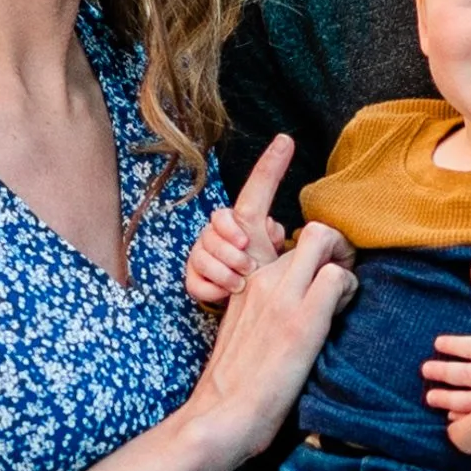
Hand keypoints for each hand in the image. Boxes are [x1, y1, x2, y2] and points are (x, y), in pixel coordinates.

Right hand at [184, 218, 355, 463]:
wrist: (223, 413)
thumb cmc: (236, 384)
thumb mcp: (242, 330)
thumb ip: (263, 306)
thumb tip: (295, 299)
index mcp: (247, 283)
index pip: (287, 240)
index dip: (315, 251)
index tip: (323, 274)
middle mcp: (262, 280)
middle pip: (313, 233)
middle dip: (338, 251)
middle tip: (341, 284)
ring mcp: (281, 295)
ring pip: (325, 242)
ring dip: (343, 269)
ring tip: (337, 304)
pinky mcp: (302, 318)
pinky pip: (338, 277)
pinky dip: (348, 292)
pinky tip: (337, 318)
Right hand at [185, 136, 293, 309]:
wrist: (252, 306)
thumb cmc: (264, 273)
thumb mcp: (274, 252)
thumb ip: (274, 233)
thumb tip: (270, 225)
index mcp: (243, 219)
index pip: (256, 187)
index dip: (270, 167)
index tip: (277, 164)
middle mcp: (218, 231)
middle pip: (214, 228)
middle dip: (231, 249)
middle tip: (248, 265)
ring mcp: (203, 253)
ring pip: (203, 255)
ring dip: (225, 271)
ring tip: (240, 282)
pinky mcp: (194, 278)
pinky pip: (195, 280)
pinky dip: (211, 289)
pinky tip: (224, 293)